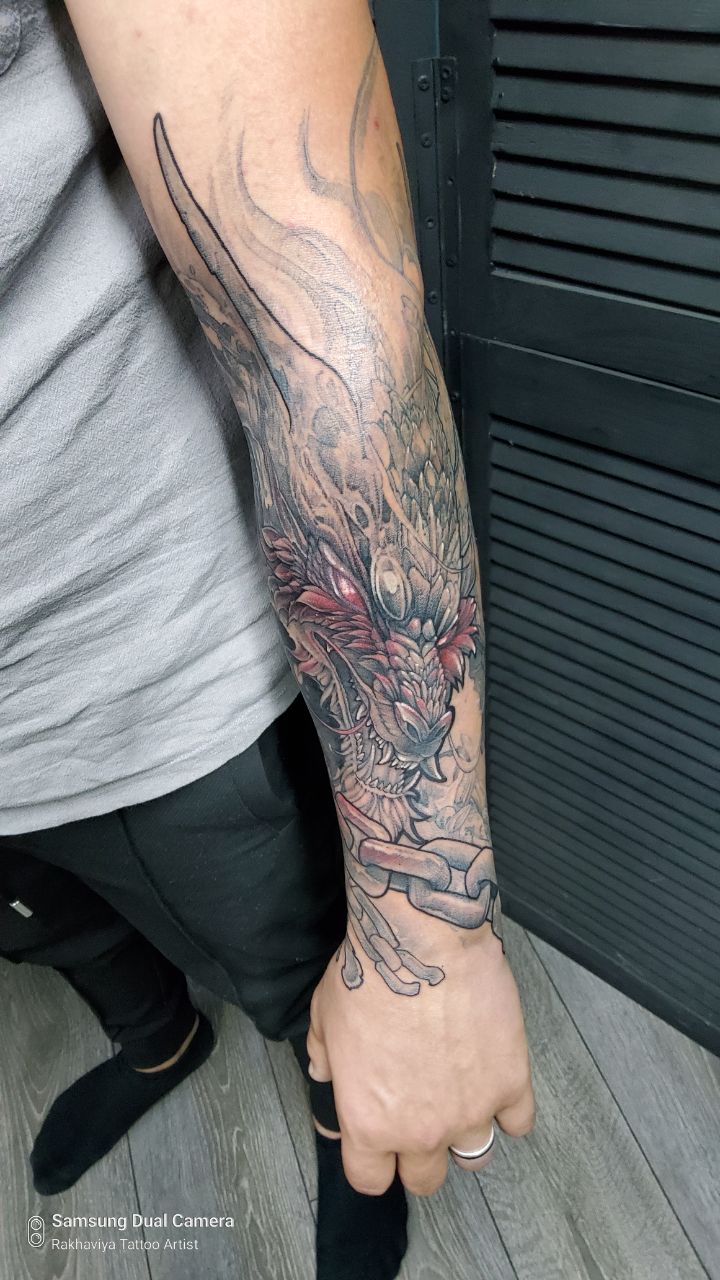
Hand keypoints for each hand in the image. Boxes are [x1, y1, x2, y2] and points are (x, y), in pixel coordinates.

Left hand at [307, 918, 534, 1195]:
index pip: (370, 1180)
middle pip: (424, 1179)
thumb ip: (325, 1058)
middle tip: (419, 1119)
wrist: (425, 940)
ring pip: (475, 1157)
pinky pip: (519, 1122)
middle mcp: (421, 1130)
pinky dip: (509, 1110)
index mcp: (369, 1122)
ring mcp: (471, 1111)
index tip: (376, 1145)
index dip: (372, 1162)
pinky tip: (495, 1085)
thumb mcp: (324, 1016)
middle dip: (419, 1154)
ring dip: (465, 1134)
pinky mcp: (510, 1083)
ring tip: (459, 1100)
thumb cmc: (374, 974)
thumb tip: (326, 1074)